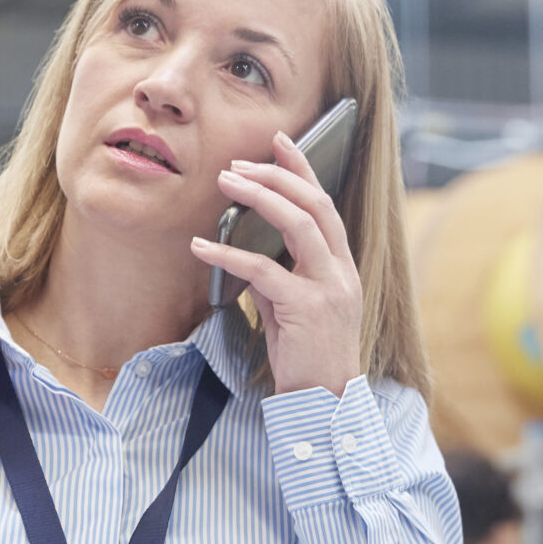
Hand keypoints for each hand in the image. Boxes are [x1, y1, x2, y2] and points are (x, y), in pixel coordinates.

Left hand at [192, 129, 363, 396]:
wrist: (323, 402)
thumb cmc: (306, 355)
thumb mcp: (292, 305)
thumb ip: (276, 273)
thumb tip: (243, 245)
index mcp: (341, 266)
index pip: (325, 204)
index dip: (303, 169)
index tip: (280, 141)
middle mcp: (341, 270)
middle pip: (315, 204)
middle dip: (277, 175)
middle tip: (238, 164)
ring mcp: (329, 288)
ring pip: (299, 225)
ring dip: (259, 198)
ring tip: (225, 182)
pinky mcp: (307, 309)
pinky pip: (264, 271)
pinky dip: (229, 255)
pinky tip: (202, 248)